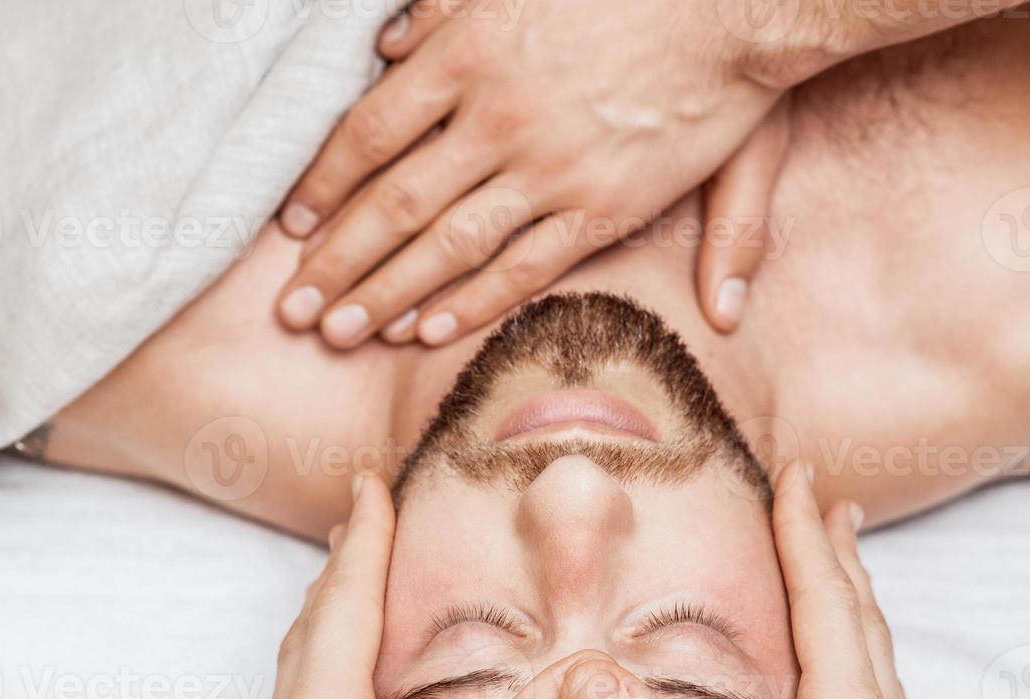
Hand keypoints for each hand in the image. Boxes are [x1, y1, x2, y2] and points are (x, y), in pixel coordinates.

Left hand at [228, 476, 589, 698]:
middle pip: (308, 637)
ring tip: (348, 609)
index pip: (343, 608)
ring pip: (299, 686)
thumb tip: (583, 678)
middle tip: (355, 527)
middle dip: (338, 574)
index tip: (366, 483)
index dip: (360, 540)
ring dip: (325, 630)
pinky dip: (325, 688)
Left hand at [275, 0, 789, 346]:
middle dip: (336, 263)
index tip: (292, 226)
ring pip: (447, 245)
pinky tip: (426, 332)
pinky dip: (471, 301)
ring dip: (386, 295)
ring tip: (340, 333)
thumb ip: (448, 10)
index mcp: (470, 52)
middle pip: (393, 202)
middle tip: (293, 311)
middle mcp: (497, 117)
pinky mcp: (602, 207)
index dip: (323, 186)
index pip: (369, 132)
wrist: (737, 3)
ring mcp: (549, 168)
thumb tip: (387, 43)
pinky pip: (523, 267)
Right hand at [557, 461, 945, 698]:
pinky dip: (860, 670)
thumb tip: (585, 677)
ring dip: (858, 610)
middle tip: (831, 504)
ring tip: (845, 580)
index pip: (829, 606)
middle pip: (866, 626)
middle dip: (842, 558)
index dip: (808, 536)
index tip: (802, 477)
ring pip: (879, 671)